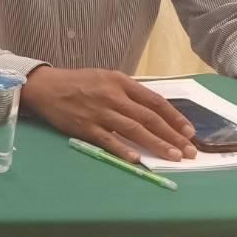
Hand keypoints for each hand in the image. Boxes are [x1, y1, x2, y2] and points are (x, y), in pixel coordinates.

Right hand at [22, 66, 197, 162]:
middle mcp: (113, 96)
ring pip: (133, 130)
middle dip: (172, 135)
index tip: (190, 132)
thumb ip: (129, 92)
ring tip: (173, 156)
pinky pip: (108, 140)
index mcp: (121, 82)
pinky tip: (137, 159)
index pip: (154, 101)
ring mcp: (99, 113)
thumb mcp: (107, 78)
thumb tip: (154, 110)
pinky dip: (123, 149)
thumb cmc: (79, 83)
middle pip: (148, 118)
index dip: (174, 117)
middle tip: (189, 151)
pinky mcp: (85, 127)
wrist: (47, 87)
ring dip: (156, 144)